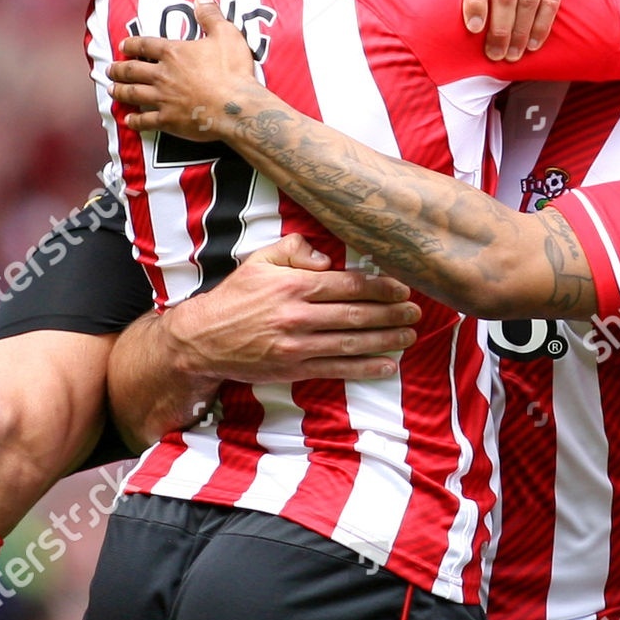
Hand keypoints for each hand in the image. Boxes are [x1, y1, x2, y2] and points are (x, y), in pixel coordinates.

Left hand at [110, 0, 255, 137]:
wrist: (236, 106)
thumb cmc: (232, 71)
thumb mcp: (226, 34)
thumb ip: (210, 15)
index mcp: (174, 53)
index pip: (146, 45)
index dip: (132, 44)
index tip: (123, 45)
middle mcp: (162, 75)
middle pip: (133, 70)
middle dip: (119, 69)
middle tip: (109, 70)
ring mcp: (163, 99)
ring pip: (134, 94)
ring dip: (120, 91)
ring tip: (112, 90)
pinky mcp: (168, 120)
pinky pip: (145, 121)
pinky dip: (134, 120)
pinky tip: (129, 120)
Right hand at [163, 232, 420, 385]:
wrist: (204, 339)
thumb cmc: (236, 296)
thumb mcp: (261, 260)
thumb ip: (295, 250)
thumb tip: (328, 259)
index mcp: (294, 286)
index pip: (348, 285)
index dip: (379, 287)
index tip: (402, 287)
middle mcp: (299, 316)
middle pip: (356, 315)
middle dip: (391, 313)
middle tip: (416, 312)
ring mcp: (298, 346)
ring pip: (352, 343)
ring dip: (385, 340)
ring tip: (410, 336)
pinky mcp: (294, 369)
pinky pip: (338, 369)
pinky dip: (365, 368)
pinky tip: (387, 365)